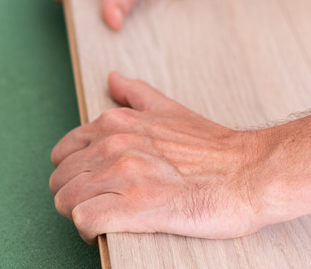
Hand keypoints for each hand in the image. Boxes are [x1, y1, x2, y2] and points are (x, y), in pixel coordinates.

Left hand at [49, 72, 267, 242]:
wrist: (249, 173)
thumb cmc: (214, 148)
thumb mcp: (169, 110)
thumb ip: (136, 94)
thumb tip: (113, 78)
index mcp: (116, 123)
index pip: (64, 151)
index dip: (74, 172)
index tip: (92, 184)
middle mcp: (113, 145)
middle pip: (60, 178)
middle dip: (73, 195)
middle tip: (97, 205)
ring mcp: (122, 175)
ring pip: (66, 200)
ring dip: (78, 213)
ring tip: (100, 219)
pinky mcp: (134, 207)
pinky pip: (85, 220)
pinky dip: (89, 229)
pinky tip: (105, 231)